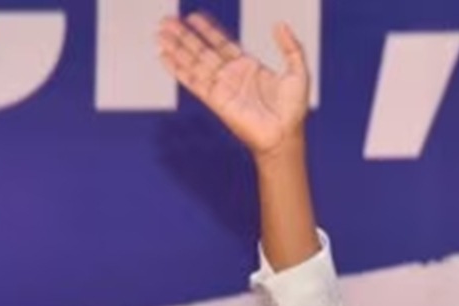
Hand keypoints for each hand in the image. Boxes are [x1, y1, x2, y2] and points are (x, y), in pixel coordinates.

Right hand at [157, 12, 309, 157]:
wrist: (285, 136)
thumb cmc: (294, 110)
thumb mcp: (298, 71)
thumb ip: (290, 46)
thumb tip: (280, 24)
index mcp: (248, 66)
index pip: (223, 43)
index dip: (208, 30)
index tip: (193, 17)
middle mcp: (231, 75)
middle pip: (203, 50)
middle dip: (184, 35)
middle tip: (167, 20)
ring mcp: (222, 87)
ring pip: (194, 62)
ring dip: (176, 48)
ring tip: (160, 33)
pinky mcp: (216, 100)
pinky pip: (193, 81)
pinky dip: (178, 69)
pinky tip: (164, 57)